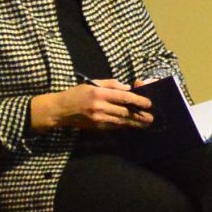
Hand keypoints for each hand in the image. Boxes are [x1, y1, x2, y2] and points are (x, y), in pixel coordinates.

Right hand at [30, 79, 154, 132]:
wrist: (59, 110)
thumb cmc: (76, 93)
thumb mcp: (92, 84)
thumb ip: (111, 84)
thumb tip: (128, 88)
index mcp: (99, 93)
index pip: (123, 97)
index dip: (138, 101)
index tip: (148, 103)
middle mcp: (100, 106)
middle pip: (124, 111)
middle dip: (140, 115)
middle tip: (152, 117)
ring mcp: (98, 118)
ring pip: (121, 121)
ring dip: (135, 123)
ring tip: (147, 124)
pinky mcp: (96, 127)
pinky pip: (114, 126)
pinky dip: (124, 126)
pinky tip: (132, 126)